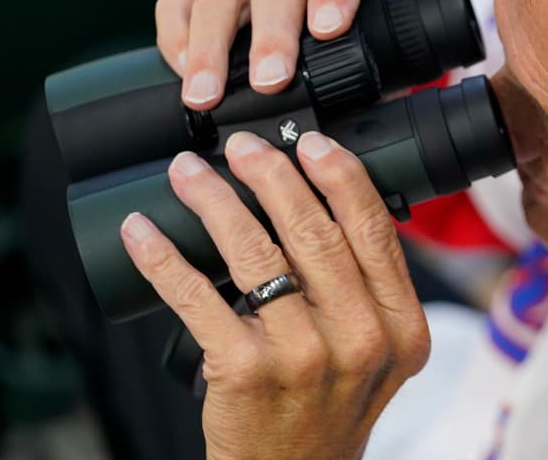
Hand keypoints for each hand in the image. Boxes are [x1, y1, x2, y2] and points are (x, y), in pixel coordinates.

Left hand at [120, 130, 429, 459]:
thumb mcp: (378, 351)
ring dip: (215, 201)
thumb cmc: (330, 406)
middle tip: (243, 147)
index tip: (310, 142)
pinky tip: (146, 232)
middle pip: (315, 232)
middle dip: (273, 175)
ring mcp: (304, 356)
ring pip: (256, 255)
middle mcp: (361, 338)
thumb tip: (329, 201)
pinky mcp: (245, 372)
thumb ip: (370, 288)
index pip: (376, 230)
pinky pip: (198, 298)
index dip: (341, 177)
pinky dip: (165, 258)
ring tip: (189, 173)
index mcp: (401, 325)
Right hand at [156, 0, 384, 109]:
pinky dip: (176, 36)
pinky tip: (181, 70)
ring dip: (213, 48)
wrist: (331, 33)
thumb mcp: (374, 50)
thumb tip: (364, 118)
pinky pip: (179, 4)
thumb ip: (371, 72)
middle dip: (272, 36)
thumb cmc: (356, 44)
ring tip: (209, 95)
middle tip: (271, 80)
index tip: (328, 29)